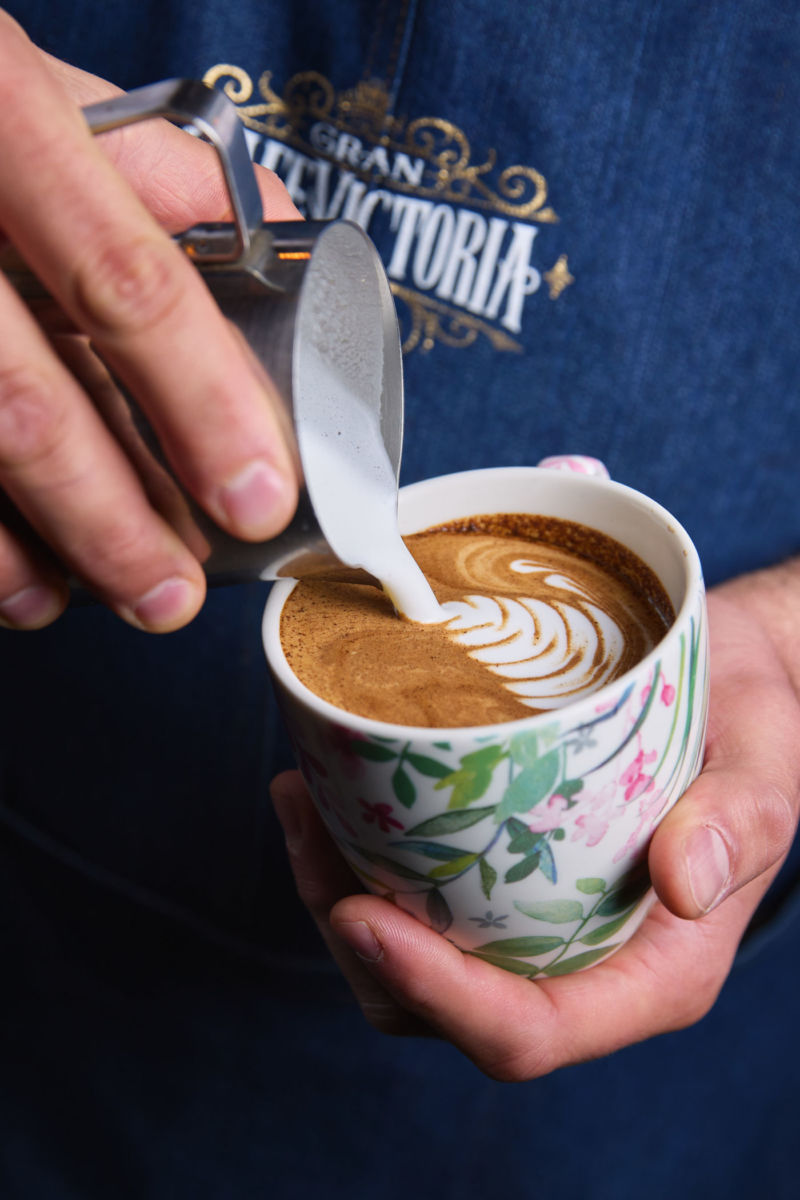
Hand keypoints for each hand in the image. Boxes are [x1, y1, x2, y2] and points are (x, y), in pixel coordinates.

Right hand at [0, 12, 299, 631]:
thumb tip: (284, 243)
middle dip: (116, 520)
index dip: (202, 403)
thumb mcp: (55, 92)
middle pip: (27, 406)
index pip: (124, 284)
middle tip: (182, 592)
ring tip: (126, 600)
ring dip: (47, 548)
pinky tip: (28, 588)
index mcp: (7, 124)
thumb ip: (163, 170)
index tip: (261, 495)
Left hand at [270, 576, 799, 1079]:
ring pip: (406, 963)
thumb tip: (684, 881)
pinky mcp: (500, 878)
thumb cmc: (754, 728)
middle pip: (439, 1011)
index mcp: (648, 973)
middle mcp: (577, 965)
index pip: (529, 1033)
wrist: (732, 684)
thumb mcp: (765, 767)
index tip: (359, 914)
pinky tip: (324, 786)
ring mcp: (531, 927)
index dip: (437, 996)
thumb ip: (739, 826)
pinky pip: (411, 900)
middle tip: (310, 833)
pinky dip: (352, 856)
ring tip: (301, 799)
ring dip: (333, 895)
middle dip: (358, 945)